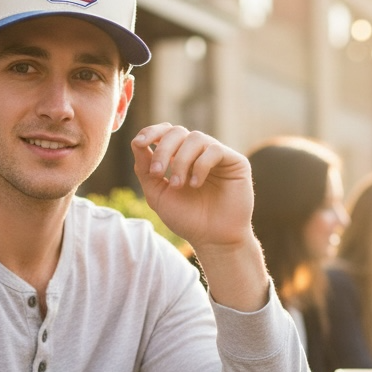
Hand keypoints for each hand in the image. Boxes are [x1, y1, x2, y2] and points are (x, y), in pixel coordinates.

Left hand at [131, 123, 252, 251]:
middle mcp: (198, 153)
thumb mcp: (158, 194)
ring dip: (181, 161)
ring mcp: (217, 156)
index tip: (139, 144)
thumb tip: (136, 142)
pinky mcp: (235, 162)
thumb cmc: (187, 220)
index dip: (151, 132)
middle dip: (163, 150)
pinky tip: (195, 184)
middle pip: (177, 131)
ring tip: (178, 185)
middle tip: (158, 174)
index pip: (165, 132)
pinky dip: (200, 165)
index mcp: (179, 157)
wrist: (212, 239)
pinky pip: (215, 150)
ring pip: (195, 138)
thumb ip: (145, 169)